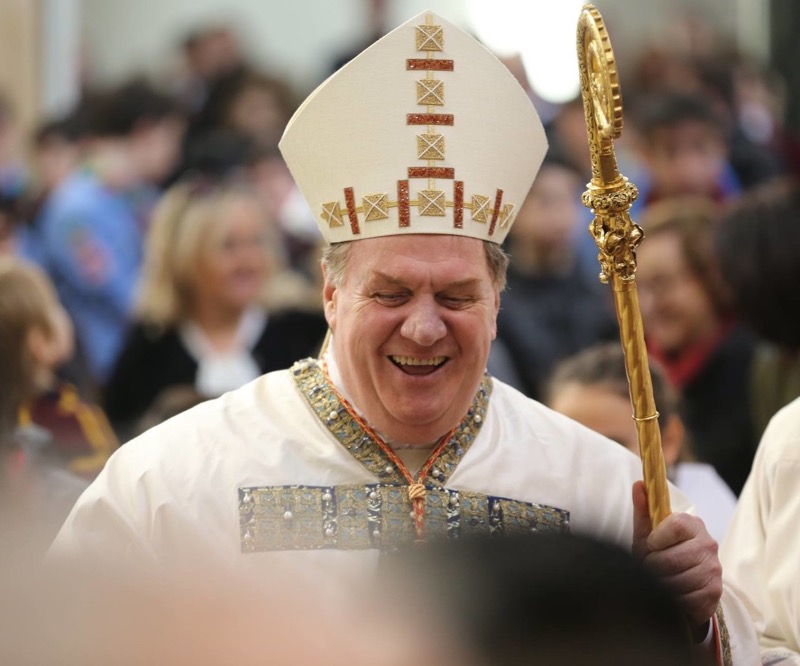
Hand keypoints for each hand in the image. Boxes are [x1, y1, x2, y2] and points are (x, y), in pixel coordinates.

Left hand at [631, 480, 721, 631]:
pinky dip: (673, 598)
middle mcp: (708, 544)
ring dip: (661, 583)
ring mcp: (714, 568)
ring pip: (677, 580)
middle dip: (653, 566)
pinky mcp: (715, 591)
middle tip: (650, 567)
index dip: (656, 539)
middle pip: (671, 558)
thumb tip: (638, 484)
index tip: (650, 545)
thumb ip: (643, 509)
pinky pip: (686, 598)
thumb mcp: (648, 532)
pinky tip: (671, 593)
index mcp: (693, 524)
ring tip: (658, 579)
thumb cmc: (661, 553)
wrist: (682, 583)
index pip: (676, 525)